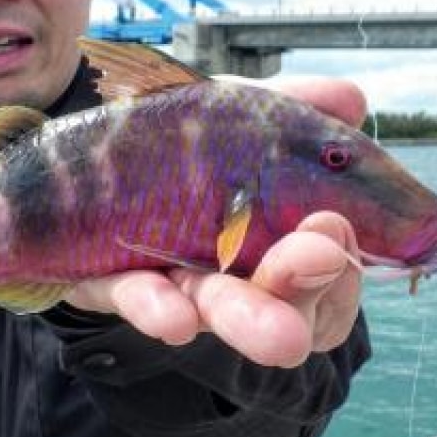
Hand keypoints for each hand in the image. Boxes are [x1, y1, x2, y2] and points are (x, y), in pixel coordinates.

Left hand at [64, 77, 367, 366]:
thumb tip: (352, 100)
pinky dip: (158, 309)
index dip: (346, 267)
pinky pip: (136, 300)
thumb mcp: (239, 115)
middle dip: (304, 290)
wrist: (83, 156)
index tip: (337, 224)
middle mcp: (235, 277)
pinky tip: (175, 319)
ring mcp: (176, 286)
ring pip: (216, 311)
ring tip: (278, 337)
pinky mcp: (112, 283)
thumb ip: (294, 109)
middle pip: (287, 309)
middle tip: (319, 257)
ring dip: (247, 318)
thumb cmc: (181, 144)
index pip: (334, 279)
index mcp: (280, 241)